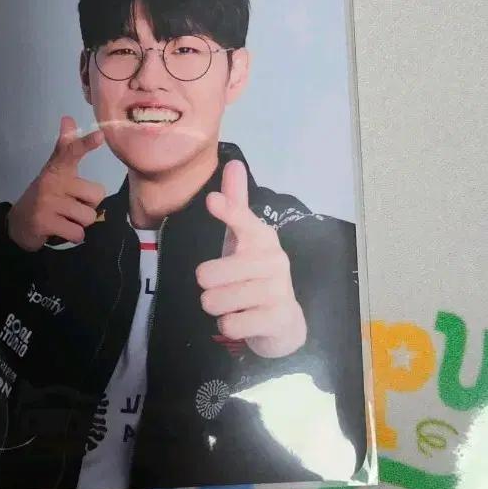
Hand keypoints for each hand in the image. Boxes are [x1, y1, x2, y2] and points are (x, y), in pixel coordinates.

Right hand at [7, 116, 105, 250]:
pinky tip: (60, 231)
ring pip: (88, 216)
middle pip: (96, 196)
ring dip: (80, 223)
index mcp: (57, 169)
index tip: (100, 135)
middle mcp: (52, 182)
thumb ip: (67, 148)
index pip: (71, 152)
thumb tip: (68, 118)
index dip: (85, 144)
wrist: (18, 225)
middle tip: (70, 207)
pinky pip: (78, 233)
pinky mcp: (44, 222)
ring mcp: (47, 203)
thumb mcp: (55, 172)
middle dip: (88, 206)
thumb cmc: (46, 197)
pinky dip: (73, 236)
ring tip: (64, 219)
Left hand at [196, 160, 306, 357]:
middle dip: (206, 285)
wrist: (283, 320)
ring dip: (215, 305)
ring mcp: (277, 291)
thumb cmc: (254, 274)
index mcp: (262, 238)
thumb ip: (236, 205)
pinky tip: (243, 319)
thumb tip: (234, 163)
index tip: (212, 201)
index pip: (244, 222)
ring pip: (214, 300)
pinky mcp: (276, 319)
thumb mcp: (242, 240)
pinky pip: (229, 324)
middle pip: (208, 274)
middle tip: (222, 286)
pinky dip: (227, 325)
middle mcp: (274, 261)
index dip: (229, 212)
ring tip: (232, 303)